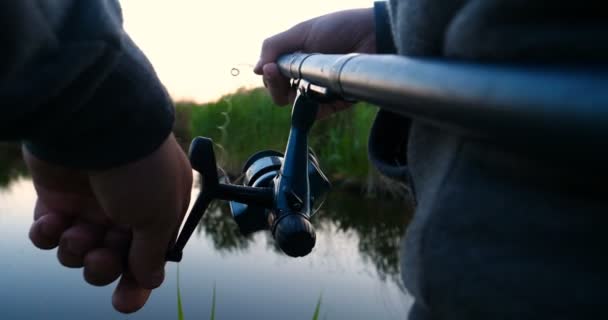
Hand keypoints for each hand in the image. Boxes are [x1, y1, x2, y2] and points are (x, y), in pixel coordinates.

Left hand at [25, 134, 191, 312]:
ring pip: (80, 248)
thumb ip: (152, 252)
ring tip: (76, 235)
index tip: (124, 301)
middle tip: (100, 259)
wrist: (96, 121)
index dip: (138, 281)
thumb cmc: (140, 166)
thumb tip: (151, 279)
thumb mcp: (160, 213)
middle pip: (113, 256)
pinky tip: (52, 225)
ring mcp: (91, 200)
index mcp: (159, 208)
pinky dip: (48, 234)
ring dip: (76, 250)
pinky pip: (50, 230)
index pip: (150, 254)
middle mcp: (127, 206)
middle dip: (104, 267)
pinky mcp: (59, 195)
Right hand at [254, 8, 375, 116]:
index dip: (268, 76)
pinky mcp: (335, 102)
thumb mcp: (302, 32)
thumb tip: (256, 69)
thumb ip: (275, 47)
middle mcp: (305, 76)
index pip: (272, 77)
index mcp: (295, 58)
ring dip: (294, 94)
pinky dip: (312, 107)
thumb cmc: (339, 28)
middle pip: (280, 94)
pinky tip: (314, 93)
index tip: (270, 69)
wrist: (373, 35)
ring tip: (305, 78)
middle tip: (280, 75)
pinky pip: (316, 113)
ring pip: (295, 105)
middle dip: (276, 86)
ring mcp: (320, 90)